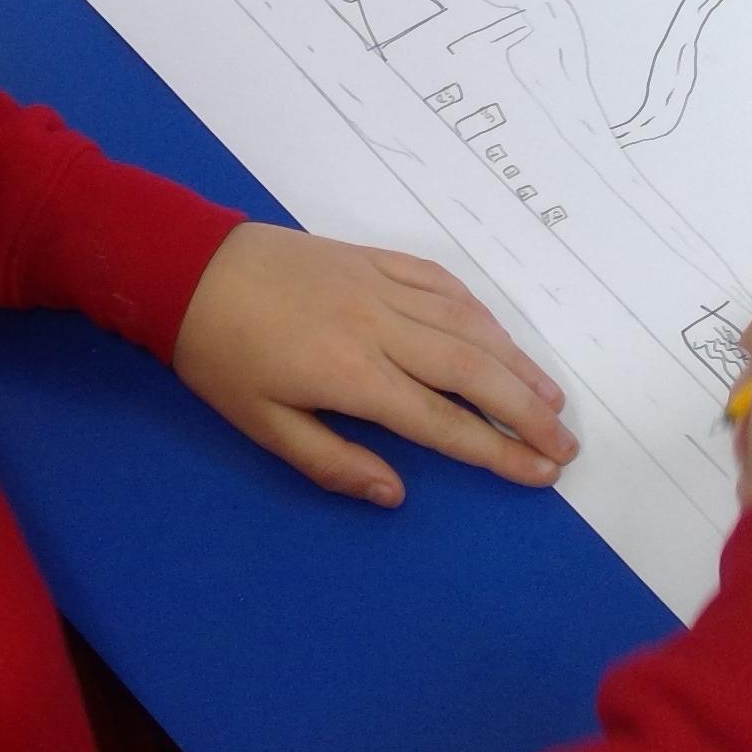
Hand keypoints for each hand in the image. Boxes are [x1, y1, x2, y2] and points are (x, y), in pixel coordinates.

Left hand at [172, 225, 573, 506]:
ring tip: (550, 398)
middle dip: (526, 411)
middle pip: (473, 371)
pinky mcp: (373, 257)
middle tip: (565, 444)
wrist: (186, 267)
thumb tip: (393, 494)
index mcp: (353, 375)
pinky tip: (499, 335)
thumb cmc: (219, 355)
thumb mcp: (260, 424)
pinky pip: (442, 282)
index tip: (541, 473)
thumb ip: (331, 461)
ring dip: (516, 361)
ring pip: (468, 324)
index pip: (443, 422)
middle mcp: (380, 327)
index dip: (497, 451)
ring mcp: (381, 286)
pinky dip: (480, 312)